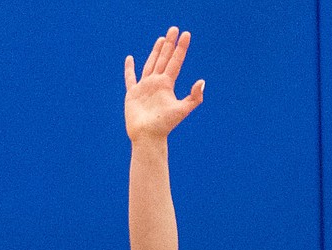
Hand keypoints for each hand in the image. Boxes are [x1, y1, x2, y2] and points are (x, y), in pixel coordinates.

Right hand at [124, 26, 203, 142]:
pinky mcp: (132, 94)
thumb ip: (194, 97)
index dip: (181, 48)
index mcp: (167, 85)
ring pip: (150, 64)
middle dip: (169, 44)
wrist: (148, 137)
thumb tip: (202, 81)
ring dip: (155, 51)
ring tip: (161, 39)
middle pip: (164, 59)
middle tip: (174, 29)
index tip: (186, 34)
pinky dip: (129, 69)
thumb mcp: (181, 110)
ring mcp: (145, 87)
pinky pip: (130, 78)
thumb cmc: (164, 125)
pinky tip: (130, 59)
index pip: (175, 62)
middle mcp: (157, 83)